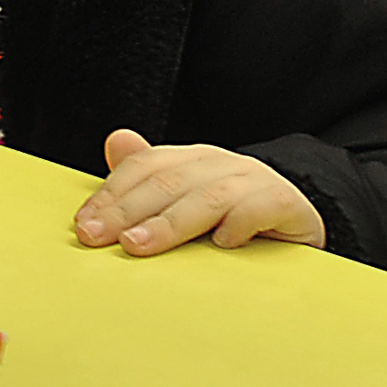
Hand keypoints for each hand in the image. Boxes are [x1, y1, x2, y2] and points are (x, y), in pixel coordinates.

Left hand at [73, 128, 324, 256]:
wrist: (300, 218)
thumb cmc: (234, 213)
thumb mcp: (188, 196)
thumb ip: (150, 176)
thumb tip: (114, 141)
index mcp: (191, 158)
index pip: (144, 168)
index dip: (112, 193)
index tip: (86, 224)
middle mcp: (220, 163)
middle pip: (167, 182)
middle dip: (128, 210)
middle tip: (101, 236)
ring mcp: (254, 181)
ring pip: (205, 198)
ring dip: (169, 223)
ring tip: (139, 245)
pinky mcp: (285, 203)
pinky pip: (258, 210)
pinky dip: (237, 225)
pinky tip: (220, 246)